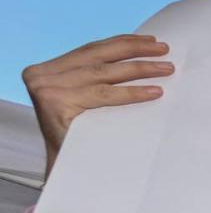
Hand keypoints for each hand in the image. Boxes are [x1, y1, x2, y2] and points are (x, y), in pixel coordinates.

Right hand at [22, 35, 172, 177]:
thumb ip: (99, 77)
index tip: (150, 40)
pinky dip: (132, 92)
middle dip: (134, 50)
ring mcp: (46, 88)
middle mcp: (41, 75)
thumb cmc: (82, 135)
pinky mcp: (55, 103)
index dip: (122, 42)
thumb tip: (142, 56)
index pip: (91, 50)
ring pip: (104, 74)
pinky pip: (104, 94)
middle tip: (164, 50)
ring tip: (166, 69)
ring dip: (140, 69)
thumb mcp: (86, 99)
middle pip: (98, 56)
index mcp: (47, 70)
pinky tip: (155, 91)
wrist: (66, 171)